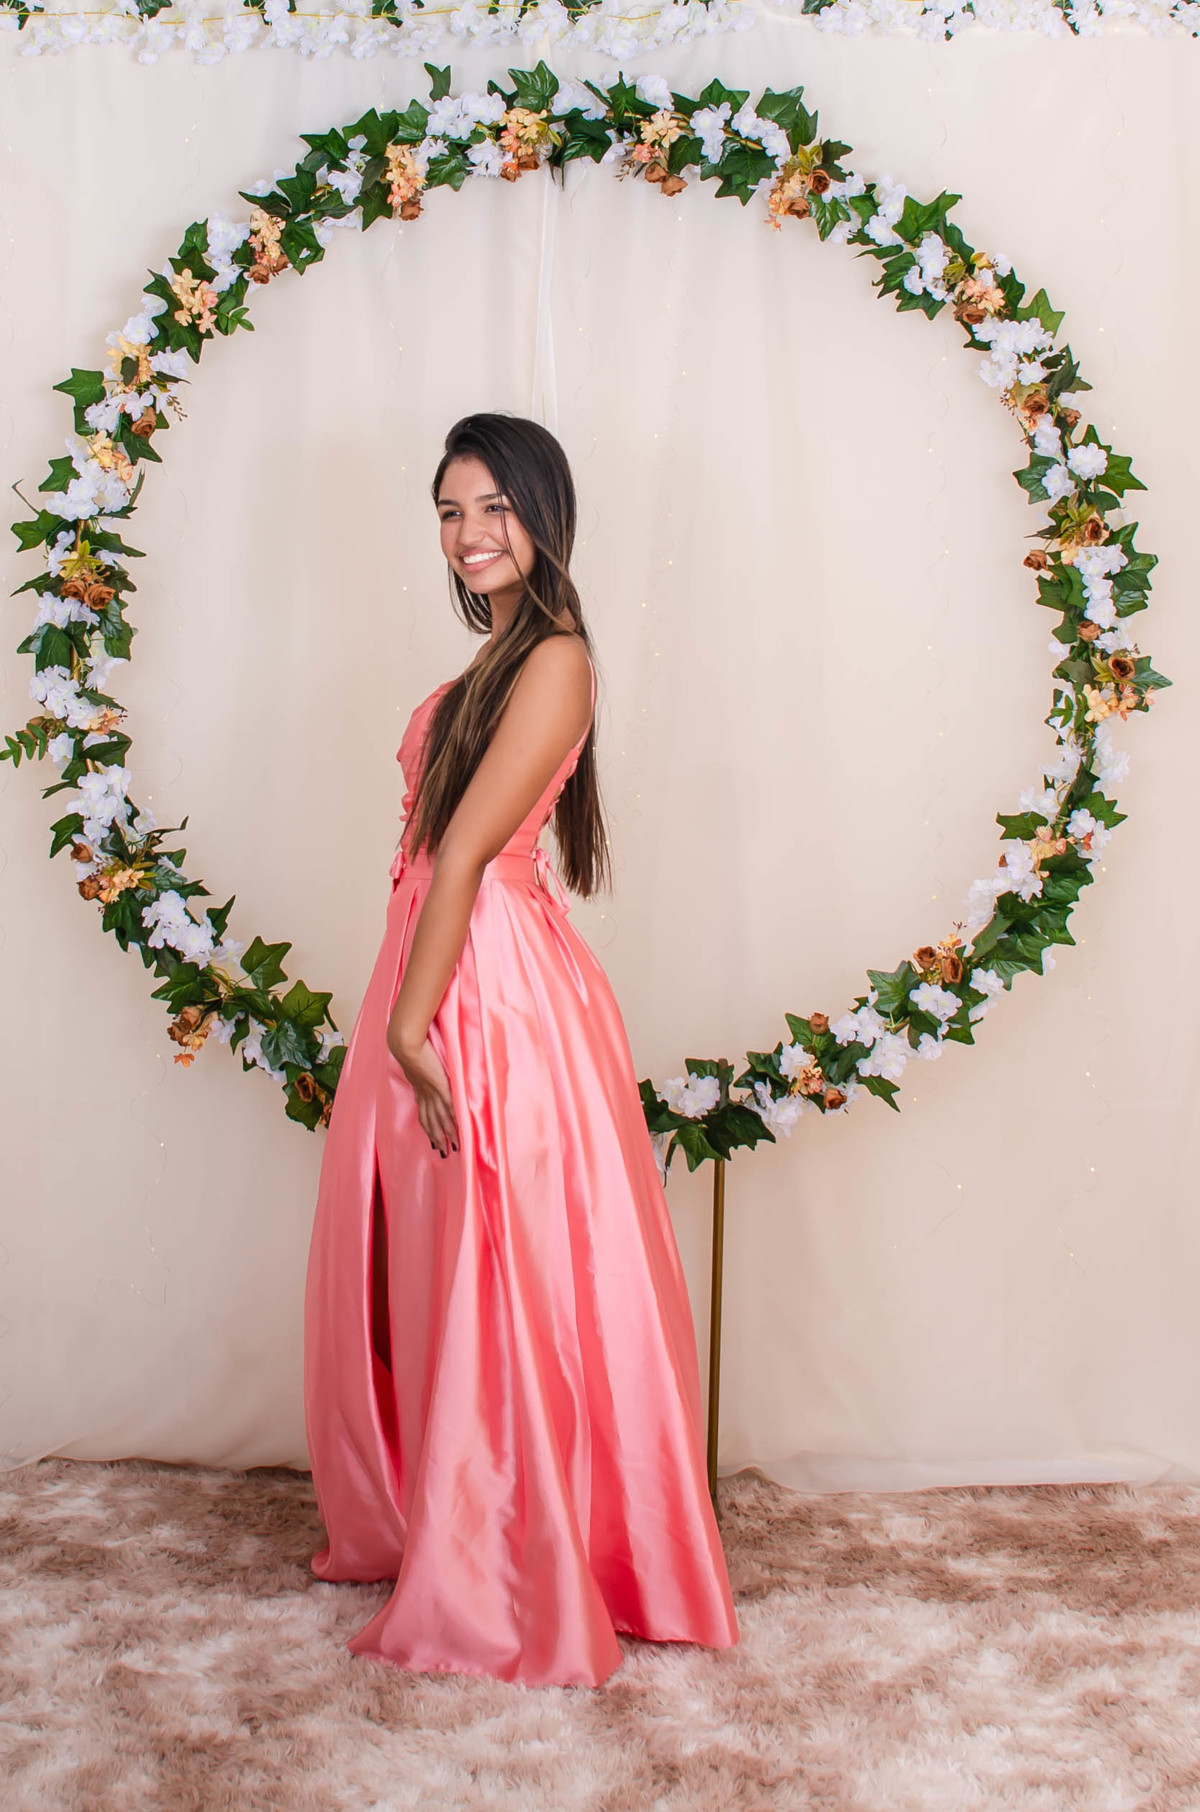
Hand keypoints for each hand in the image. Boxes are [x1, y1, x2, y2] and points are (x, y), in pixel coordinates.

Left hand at [387, 1022, 458, 1158]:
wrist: (406, 1045)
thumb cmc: (409, 1050)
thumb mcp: (413, 1064)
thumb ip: (419, 1072)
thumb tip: (419, 1074)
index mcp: (419, 1091)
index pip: (424, 1116)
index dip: (429, 1130)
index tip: (433, 1142)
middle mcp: (425, 1096)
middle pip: (432, 1123)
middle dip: (438, 1139)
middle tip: (444, 1153)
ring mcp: (433, 1092)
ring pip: (442, 1119)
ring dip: (448, 1134)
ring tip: (455, 1146)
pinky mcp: (441, 1087)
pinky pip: (450, 1106)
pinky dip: (455, 1118)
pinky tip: (461, 1127)